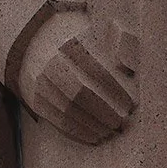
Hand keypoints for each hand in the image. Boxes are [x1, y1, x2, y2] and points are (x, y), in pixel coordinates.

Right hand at [16, 12, 138, 144]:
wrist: (44, 44)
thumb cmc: (86, 40)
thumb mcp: (107, 31)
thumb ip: (124, 43)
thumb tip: (128, 67)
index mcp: (72, 43)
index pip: (95, 70)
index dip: (114, 91)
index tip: (129, 105)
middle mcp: (52, 62)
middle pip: (78, 92)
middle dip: (102, 111)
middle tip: (120, 123)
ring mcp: (41, 82)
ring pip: (66, 109)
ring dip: (90, 125)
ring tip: (109, 132)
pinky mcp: (37, 99)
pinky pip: (56, 119)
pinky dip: (76, 131)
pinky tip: (93, 136)